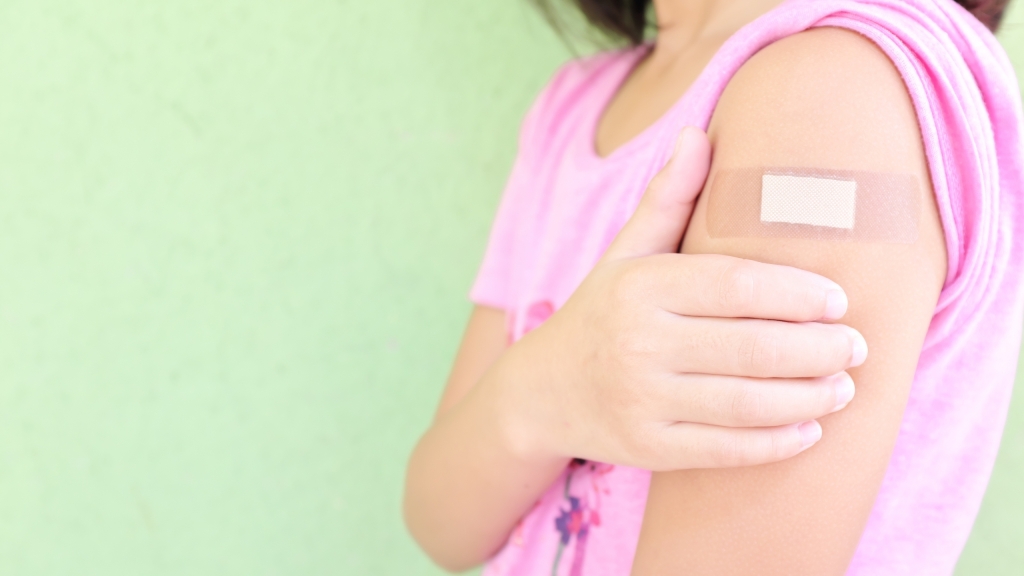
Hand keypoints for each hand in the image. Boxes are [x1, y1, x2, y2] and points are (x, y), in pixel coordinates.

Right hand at [491, 127, 865, 470]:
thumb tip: (697, 134)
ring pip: (748, 402)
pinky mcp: (649, 449)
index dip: (798, 293)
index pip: (737, 285)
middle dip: (821, 349)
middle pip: (753, 346)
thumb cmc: (600, 312)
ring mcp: (642, 400)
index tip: (838, 299)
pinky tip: (809, 429)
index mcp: (639, 286)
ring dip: (811, 397)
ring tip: (845, 386)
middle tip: (857, 347)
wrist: (541, 392)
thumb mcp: (625, 253)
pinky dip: (777, 443)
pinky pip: (727, 450)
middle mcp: (638, 343)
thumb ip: (667, 198)